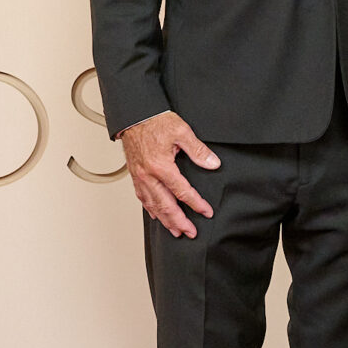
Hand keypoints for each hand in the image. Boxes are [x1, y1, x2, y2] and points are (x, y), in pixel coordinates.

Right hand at [120, 111, 219, 238]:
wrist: (134, 114)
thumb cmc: (156, 121)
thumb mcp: (182, 131)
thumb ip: (198, 150)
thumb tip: (213, 164)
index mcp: (161, 166)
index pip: (182, 192)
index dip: (196, 204)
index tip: (206, 212)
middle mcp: (148, 175)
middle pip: (165, 205)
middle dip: (179, 222)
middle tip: (190, 233)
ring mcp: (139, 177)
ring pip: (153, 205)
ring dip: (165, 220)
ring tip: (175, 231)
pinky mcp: (135, 175)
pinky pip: (142, 197)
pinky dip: (150, 209)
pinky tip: (156, 215)